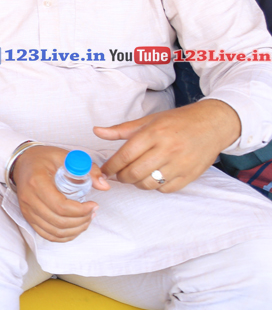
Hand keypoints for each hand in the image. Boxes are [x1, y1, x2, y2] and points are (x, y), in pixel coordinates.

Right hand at [11, 145, 108, 242]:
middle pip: (59, 221)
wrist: (21, 162)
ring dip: (74, 230)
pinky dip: (63, 236)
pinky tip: (74, 228)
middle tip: (92, 212)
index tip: (93, 204)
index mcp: (37, 182)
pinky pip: (46, 235)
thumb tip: (104, 185)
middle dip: (81, 221)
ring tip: (86, 220)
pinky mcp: (27, 217)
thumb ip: (87, 169)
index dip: (81, 211)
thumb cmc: (42, 158)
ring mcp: (27, 210)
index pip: (61, 206)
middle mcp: (29, 199)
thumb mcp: (65, 157)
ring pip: (54, 231)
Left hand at [95, 99, 239, 192]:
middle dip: (121, 177)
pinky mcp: (190, 175)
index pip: (125, 155)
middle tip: (118, 175)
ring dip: (137, 183)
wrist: (213, 125)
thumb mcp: (149, 120)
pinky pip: (165, 189)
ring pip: (149, 183)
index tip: (105, 170)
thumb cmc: (178, 121)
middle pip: (135, 172)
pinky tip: (153, 177)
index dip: (111, 166)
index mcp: (154, 133)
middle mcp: (167, 149)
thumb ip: (121, 130)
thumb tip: (97, 131)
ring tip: (135, 176)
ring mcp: (180, 164)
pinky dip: (155, 186)